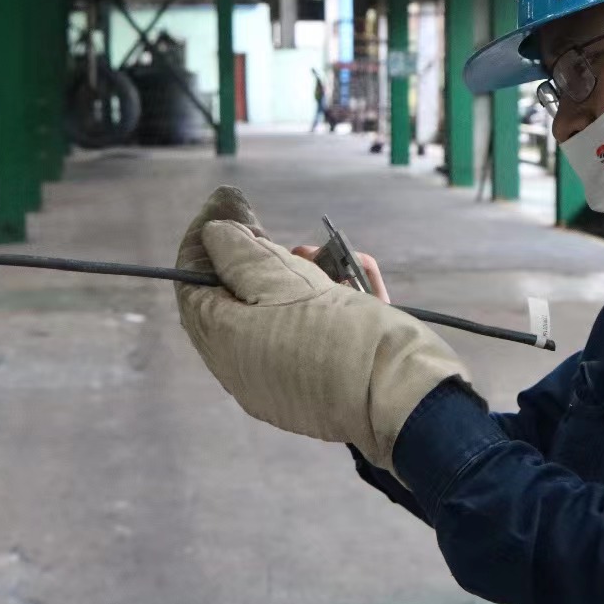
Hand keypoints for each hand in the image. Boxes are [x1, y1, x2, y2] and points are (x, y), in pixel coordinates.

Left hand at [175, 190, 475, 474]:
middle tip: (288, 238)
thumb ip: (241, 255)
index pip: (194, 287)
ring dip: (304, 274)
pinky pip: (317, 329)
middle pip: (239, 298)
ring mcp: (287, 376)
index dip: (205, 242)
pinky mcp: (327, 377)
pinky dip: (333, 298)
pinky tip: (357, 276)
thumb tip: (213, 235)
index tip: (227, 204)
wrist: (408, 398)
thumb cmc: (344, 340)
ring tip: (329, 258)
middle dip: (265, 257)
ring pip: (283, 309)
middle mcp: (250, 367)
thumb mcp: (284, 282)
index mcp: (228, 347)